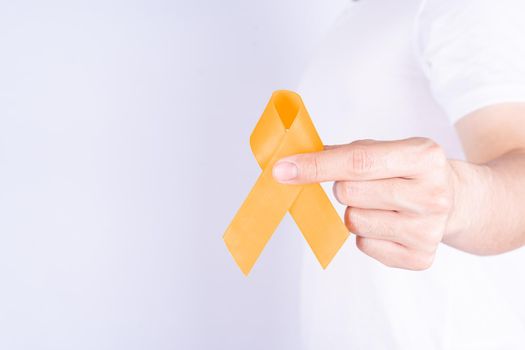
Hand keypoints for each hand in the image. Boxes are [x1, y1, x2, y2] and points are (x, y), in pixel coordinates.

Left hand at [272, 137, 459, 269]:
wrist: (457, 200)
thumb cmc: (411, 171)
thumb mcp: (388, 149)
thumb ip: (344, 153)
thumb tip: (293, 162)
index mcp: (424, 157)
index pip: (356, 162)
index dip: (314, 166)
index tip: (282, 170)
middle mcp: (431, 195)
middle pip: (349, 193)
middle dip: (343, 187)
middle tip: (365, 184)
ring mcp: (428, 230)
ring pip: (352, 222)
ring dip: (355, 211)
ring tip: (381, 204)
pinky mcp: (420, 258)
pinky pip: (363, 245)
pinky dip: (366, 233)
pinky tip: (388, 223)